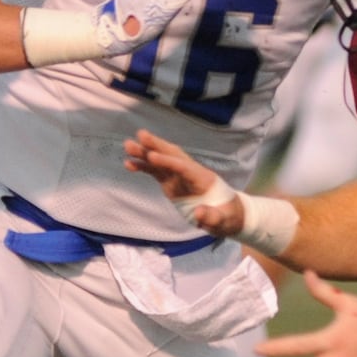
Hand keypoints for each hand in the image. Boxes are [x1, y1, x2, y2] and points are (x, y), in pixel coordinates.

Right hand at [124, 128, 245, 234]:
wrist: (228, 216)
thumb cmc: (227, 217)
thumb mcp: (223, 221)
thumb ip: (212, 217)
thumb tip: (198, 213)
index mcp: (204, 179)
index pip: (184, 167)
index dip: (169, 161)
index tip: (152, 156)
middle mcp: (191, 173)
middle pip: (174, 155)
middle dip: (158, 145)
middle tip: (140, 135)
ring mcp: (181, 177)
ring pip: (162, 161)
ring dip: (146, 153)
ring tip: (128, 146)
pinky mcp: (172, 183)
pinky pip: (156, 172)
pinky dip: (144, 167)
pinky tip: (129, 164)